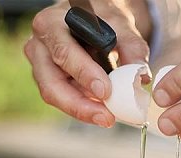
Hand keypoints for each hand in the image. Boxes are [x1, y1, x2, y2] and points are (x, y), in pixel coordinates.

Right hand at [24, 1, 150, 126]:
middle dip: (79, 105)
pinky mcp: (48, 81)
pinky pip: (63, 99)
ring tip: (107, 118)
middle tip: (106, 118)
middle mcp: (39, 46)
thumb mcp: (119, 23)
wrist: (90, 19)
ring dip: (82, 110)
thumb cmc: (100, 18)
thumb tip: (141, 77)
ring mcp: (40, 66)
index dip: (84, 74)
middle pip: (52, 83)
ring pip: (54, 95)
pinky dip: (83, 107)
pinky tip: (102, 112)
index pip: (64, 53)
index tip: (105, 91)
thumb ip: (132, 47)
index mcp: (51, 23)